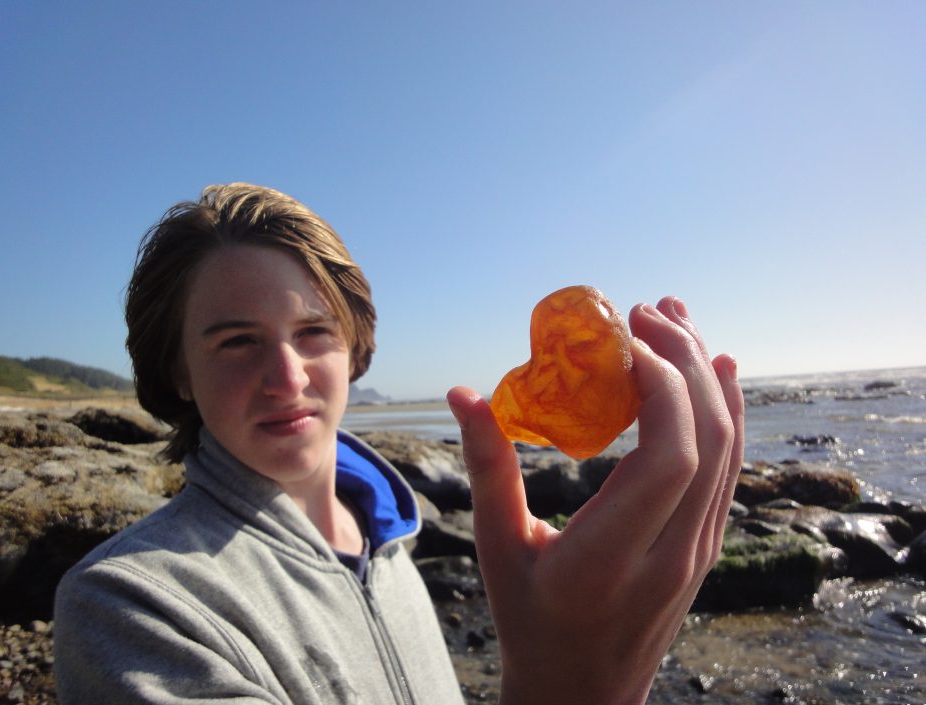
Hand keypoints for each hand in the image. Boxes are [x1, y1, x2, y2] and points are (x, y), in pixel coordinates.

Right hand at [447, 297, 744, 704]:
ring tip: (678, 318)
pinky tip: (716, 371)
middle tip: (648, 310)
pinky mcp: (705, 545)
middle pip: (709, 443)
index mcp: (612, 559)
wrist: (584, 690)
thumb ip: (487, 470)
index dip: (661, 387)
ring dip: (708, 377)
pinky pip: (729, 468)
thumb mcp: (498, 549)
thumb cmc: (530, 621)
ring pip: (728, 450)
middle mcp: (672, 554)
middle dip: (686, 363)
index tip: (627, 337)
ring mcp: (698, 550)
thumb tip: (463, 393)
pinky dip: (726, 412)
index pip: (669, 460)